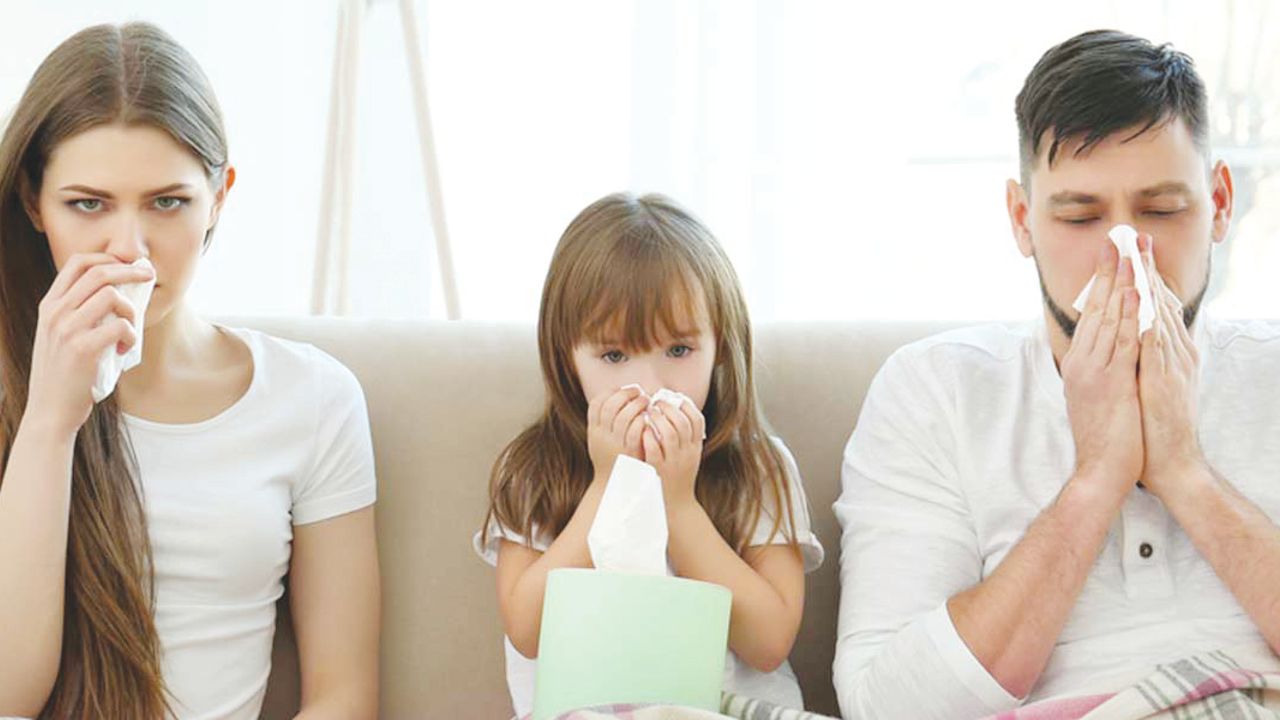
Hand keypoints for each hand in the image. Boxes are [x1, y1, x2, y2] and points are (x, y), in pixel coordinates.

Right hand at [24, 254, 152, 438]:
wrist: (50, 411)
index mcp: (49, 306)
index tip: (128, 265)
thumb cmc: (64, 375)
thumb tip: (120, 295)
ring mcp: (66, 329)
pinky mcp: (82, 348)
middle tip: (150, 276)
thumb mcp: (61, 336)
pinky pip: (120, 326)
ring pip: (111, 295)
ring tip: (128, 331)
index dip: (108, 258)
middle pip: (99, 272)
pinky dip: (131, 336)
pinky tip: (124, 350)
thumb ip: (80, 314)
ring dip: (130, 311)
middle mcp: (55, 312)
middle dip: (131, 270)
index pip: (77, 263)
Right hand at [586, 385, 649, 479]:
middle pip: (611, 405)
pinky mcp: (629, 452)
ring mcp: (614, 444)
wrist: (614, 487)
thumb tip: (617, 398)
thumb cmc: (612, 461)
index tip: (623, 389)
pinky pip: (635, 431)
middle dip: (626, 394)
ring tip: (646, 400)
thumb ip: (605, 423)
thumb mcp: (600, 441)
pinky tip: (648, 416)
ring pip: (624, 416)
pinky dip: (642, 420)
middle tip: (638, 391)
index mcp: (594, 431)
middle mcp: (601, 436)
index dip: (611, 392)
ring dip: (637, 404)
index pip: (597, 403)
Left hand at [641, 397, 705, 505]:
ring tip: (649, 412)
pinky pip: (654, 450)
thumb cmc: (679, 477)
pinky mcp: (659, 470)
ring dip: (658, 419)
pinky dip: (649, 437)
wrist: (677, 506)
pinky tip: (643, 430)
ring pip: (669, 434)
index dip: (686, 405)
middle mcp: (687, 453)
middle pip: (682, 423)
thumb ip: (686, 437)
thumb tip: (678, 410)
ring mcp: (673, 462)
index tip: (675, 397)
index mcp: (695, 448)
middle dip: (669, 408)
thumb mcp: (689, 456)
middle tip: (656, 402)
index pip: (697, 419)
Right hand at [1061, 241, 1143, 495]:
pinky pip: (1121, 342)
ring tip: (1126, 256)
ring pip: (1107, 319)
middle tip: (1115, 242)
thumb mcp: (1095, 394)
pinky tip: (1133, 295)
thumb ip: (1099, 366)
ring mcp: (1094, 371)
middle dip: (1107, 273)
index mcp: (1078, 363)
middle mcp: (1082, 362)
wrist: (1100, 469)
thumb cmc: (1104, 436)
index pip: (1090, 315)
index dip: (1100, 283)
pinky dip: (1127, 315)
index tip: (1109, 257)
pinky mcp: (1110, 382)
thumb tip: (1108, 344)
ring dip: (1118, 284)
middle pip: (1095, 309)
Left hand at [1136, 235, 1205, 497]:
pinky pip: (1155, 345)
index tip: (1132, 250)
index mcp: (1170, 353)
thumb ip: (1142, 358)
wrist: (1171, 465)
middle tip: (1135, 238)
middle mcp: (1175, 353)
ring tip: (1136, 255)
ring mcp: (1173, 366)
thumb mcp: (1148, 383)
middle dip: (1146, 270)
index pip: (1156, 307)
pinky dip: (1147, 320)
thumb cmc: (1154, 427)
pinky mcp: (1165, 381)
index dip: (1144, 276)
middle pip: (1159, 303)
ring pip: (1159, 316)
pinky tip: (1139, 301)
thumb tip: (1127, 337)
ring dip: (1146, 285)